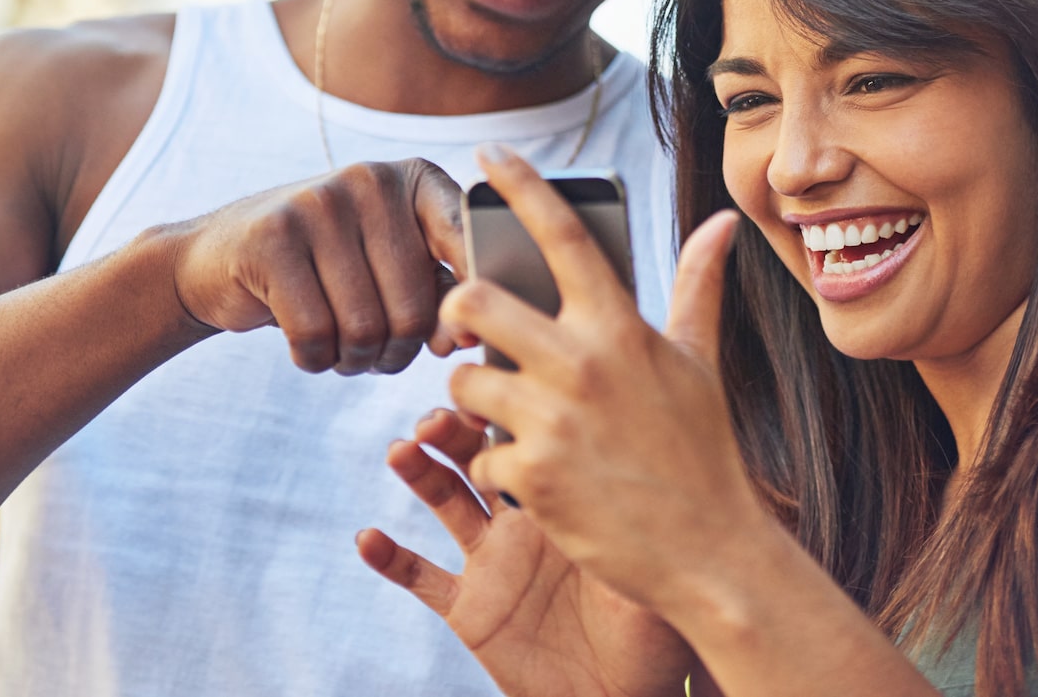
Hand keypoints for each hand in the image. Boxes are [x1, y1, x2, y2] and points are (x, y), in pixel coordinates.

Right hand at [167, 159, 465, 374]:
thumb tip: (462, 340)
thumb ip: (436, 290)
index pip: (465, 241)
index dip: (471, 299)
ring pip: (365, 327)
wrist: (219, 259)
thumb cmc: (325, 270)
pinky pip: (315, 333)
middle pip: (413, 307)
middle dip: (397, 352)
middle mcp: (370, 180)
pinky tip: (307, 348)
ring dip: (356, 361)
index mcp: (414, 180)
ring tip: (342, 350)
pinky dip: (314, 359)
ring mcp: (318, 203)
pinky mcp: (272, 237)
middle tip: (377, 356)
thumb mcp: (387, 264)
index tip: (460, 339)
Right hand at [358, 409, 692, 696]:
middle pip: (478, 453)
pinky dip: (390, 558)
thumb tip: (668, 452)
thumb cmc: (658, 631)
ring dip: (418, 472)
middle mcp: (524, 519)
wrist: (627, 696)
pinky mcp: (470, 608)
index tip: (496, 373)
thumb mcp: (662, 561)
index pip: (530, 433)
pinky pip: (422, 579)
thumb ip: (649, 512)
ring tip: (403, 449)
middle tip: (441, 411)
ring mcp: (493, 562)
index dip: (506, 403)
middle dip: (455, 426)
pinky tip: (368, 537)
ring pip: (445, 500)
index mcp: (568, 496)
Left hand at [441, 146, 769, 617]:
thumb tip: (720, 222)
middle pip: (475, 300)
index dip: (520, 186)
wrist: (711, 553)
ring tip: (509, 416)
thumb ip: (699, 287)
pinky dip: (497, 468)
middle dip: (458, 313)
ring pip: (463, 380)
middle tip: (467, 331)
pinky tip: (535, 479)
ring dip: (473, 398)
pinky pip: (479, 453)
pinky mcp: (531, 476)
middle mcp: (582, 363)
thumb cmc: (704, 454)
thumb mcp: (701, 364)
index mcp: (621, 327)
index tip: (487, 153)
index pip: (562, 236)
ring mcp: (553, 420)